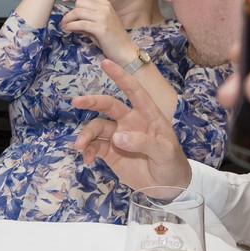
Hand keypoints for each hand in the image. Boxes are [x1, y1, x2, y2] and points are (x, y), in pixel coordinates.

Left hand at [58, 0, 137, 60]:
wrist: (125, 50)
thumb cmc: (112, 39)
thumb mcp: (98, 25)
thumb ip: (85, 20)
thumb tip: (68, 21)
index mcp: (105, 4)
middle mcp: (104, 7)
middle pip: (80, 3)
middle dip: (69, 12)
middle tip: (65, 21)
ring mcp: (103, 17)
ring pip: (78, 12)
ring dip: (67, 19)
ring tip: (63, 25)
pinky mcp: (101, 28)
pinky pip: (80, 24)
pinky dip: (70, 26)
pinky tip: (67, 29)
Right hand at [72, 57, 190, 187]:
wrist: (167, 187)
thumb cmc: (172, 164)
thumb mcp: (165, 152)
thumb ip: (143, 142)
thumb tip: (117, 137)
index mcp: (147, 115)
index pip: (134, 91)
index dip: (121, 77)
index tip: (105, 63)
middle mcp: (130, 121)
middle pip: (108, 106)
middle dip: (92, 102)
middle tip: (77, 102)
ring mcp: (118, 136)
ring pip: (97, 127)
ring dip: (86, 135)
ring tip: (79, 146)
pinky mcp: (110, 152)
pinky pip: (94, 147)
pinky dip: (88, 151)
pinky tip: (87, 159)